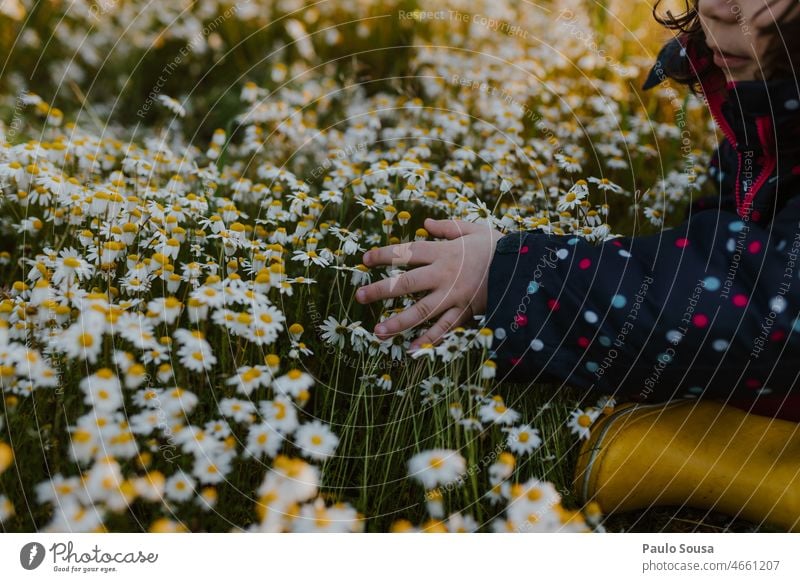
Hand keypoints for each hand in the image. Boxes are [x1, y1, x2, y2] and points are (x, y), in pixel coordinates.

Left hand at [355, 218, 503, 349]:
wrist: (525, 268)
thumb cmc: (499, 246)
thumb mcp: (474, 229)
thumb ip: (448, 227)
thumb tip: (426, 222)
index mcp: (444, 252)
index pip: (406, 252)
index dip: (384, 255)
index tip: (365, 260)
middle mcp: (443, 275)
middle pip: (406, 283)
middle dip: (380, 291)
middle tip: (358, 297)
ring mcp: (453, 296)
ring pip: (421, 311)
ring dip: (398, 323)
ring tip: (377, 332)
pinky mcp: (465, 312)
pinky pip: (445, 328)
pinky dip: (429, 340)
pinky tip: (412, 350)